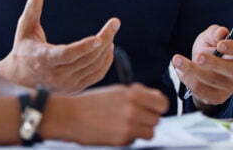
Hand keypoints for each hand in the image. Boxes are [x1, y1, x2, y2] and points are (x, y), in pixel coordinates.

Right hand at [0, 0, 118, 92]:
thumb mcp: (25, 28)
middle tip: (115, 23)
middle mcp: (55, 76)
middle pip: (86, 58)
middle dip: (104, 39)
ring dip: (106, 49)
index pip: (66, 55)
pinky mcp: (74, 89)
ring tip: (111, 32)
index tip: (100, 38)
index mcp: (42, 59)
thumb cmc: (24, 47)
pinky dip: (105, 61)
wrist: (20, 79)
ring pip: (93, 67)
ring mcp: (65, 85)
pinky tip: (108, 47)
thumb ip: (32, 8)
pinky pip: (96, 75)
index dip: (84, 47)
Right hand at [54, 83, 169, 145]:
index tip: (155, 108)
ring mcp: (128, 126)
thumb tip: (155, 100)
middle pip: (156, 119)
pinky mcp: (121, 140)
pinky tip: (116, 131)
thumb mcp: (117, 91)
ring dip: (141, 130)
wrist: (70, 116)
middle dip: (148, 119)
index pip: (162, 103)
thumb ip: (138, 95)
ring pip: (150, 132)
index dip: (159, 107)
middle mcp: (133, 109)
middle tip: (137, 117)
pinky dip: (129, 138)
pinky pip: (135, 141)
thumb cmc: (92, 103)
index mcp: (133, 94)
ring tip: (127, 125)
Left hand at [172, 24, 232, 107]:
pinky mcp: (218, 98)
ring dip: (193, 71)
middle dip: (214, 63)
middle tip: (198, 57)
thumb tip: (222, 32)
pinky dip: (189, 81)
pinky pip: (203, 92)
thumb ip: (215, 32)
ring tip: (177, 60)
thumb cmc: (209, 50)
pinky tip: (180, 71)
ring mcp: (230, 87)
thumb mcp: (210, 37)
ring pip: (213, 81)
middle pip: (232, 70)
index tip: (220, 44)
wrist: (200, 69)